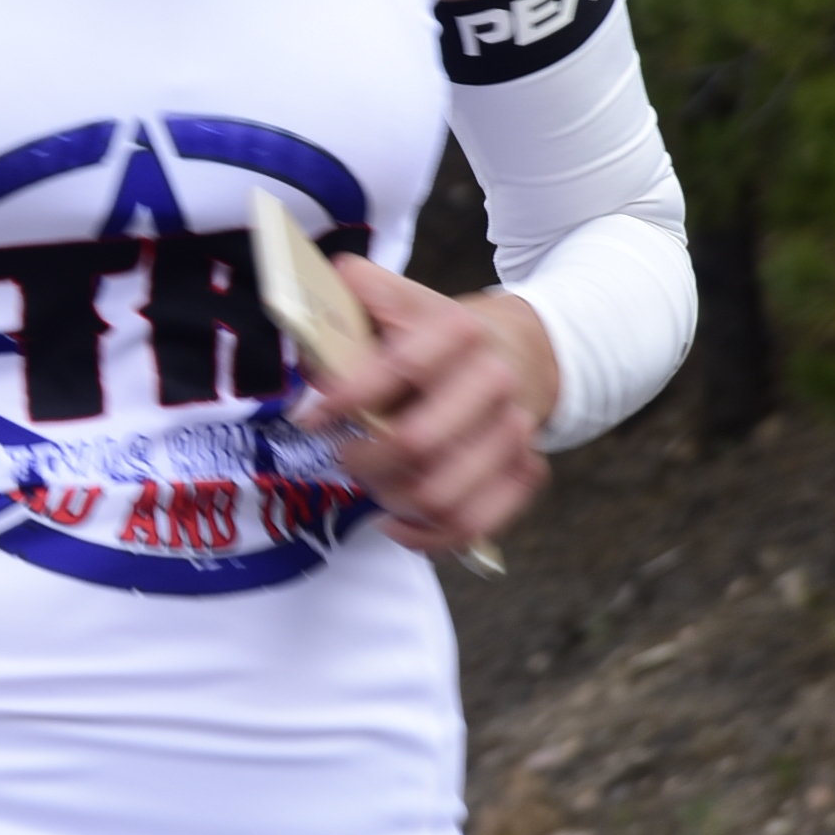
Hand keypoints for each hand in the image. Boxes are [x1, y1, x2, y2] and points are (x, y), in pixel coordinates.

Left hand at [301, 260, 555, 556]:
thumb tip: (311, 306)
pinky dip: (425, 535)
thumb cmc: (442, 335)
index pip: (398, 368)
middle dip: (361, 458)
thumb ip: (355, 299)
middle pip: (414, 442)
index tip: (310, 417)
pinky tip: (395, 520)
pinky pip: (471, 525)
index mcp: (459, 329)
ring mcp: (515, 431)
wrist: (522, 350)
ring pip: (438, 495)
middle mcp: (494, 381)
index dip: (345, 397)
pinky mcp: (525, 472)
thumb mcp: (404, 301)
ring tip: (371, 480)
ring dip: (388, 497)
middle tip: (342, 452)